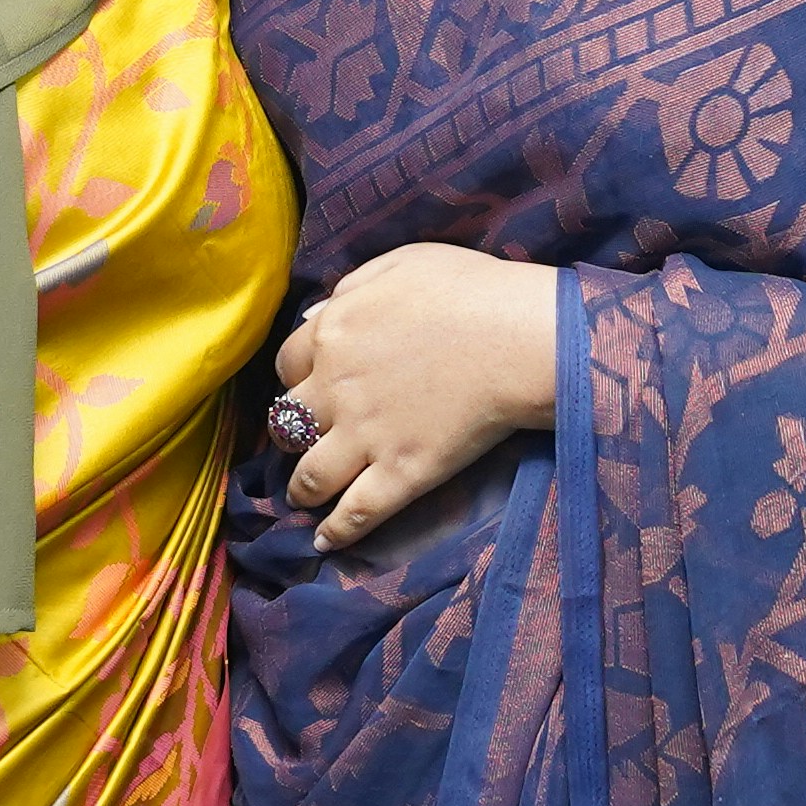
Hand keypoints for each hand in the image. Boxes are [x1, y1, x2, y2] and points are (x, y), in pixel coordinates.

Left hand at [274, 244, 560, 553]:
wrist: (518, 338)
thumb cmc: (471, 289)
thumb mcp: (402, 263)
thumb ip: (351, 288)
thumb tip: (315, 316)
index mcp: (332, 334)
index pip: (287, 364)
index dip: (295, 378)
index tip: (307, 387)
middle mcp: (335, 389)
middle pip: (288, 421)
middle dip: (290, 433)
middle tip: (303, 441)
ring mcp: (365, 437)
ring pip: (309, 475)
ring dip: (301, 489)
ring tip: (303, 499)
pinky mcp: (400, 475)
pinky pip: (355, 513)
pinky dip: (336, 532)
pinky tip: (325, 541)